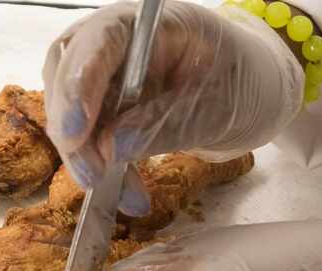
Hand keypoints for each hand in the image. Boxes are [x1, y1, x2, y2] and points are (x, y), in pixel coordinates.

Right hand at [42, 0, 302, 213]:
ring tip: (121, 196)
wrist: (252, 93)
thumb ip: (165, 123)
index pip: (100, 39)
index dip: (79, 82)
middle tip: (91, 176)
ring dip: (87, 159)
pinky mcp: (107, 108)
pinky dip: (107, 173)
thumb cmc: (243, 83)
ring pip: (72, 113)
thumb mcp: (217, 105)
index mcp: (150, 23)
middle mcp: (118, 42)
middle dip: (72, 130)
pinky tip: (131, 198)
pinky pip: (92, 140)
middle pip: (69, 76)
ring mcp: (108, 75)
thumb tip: (113, 149)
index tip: (76, 131)